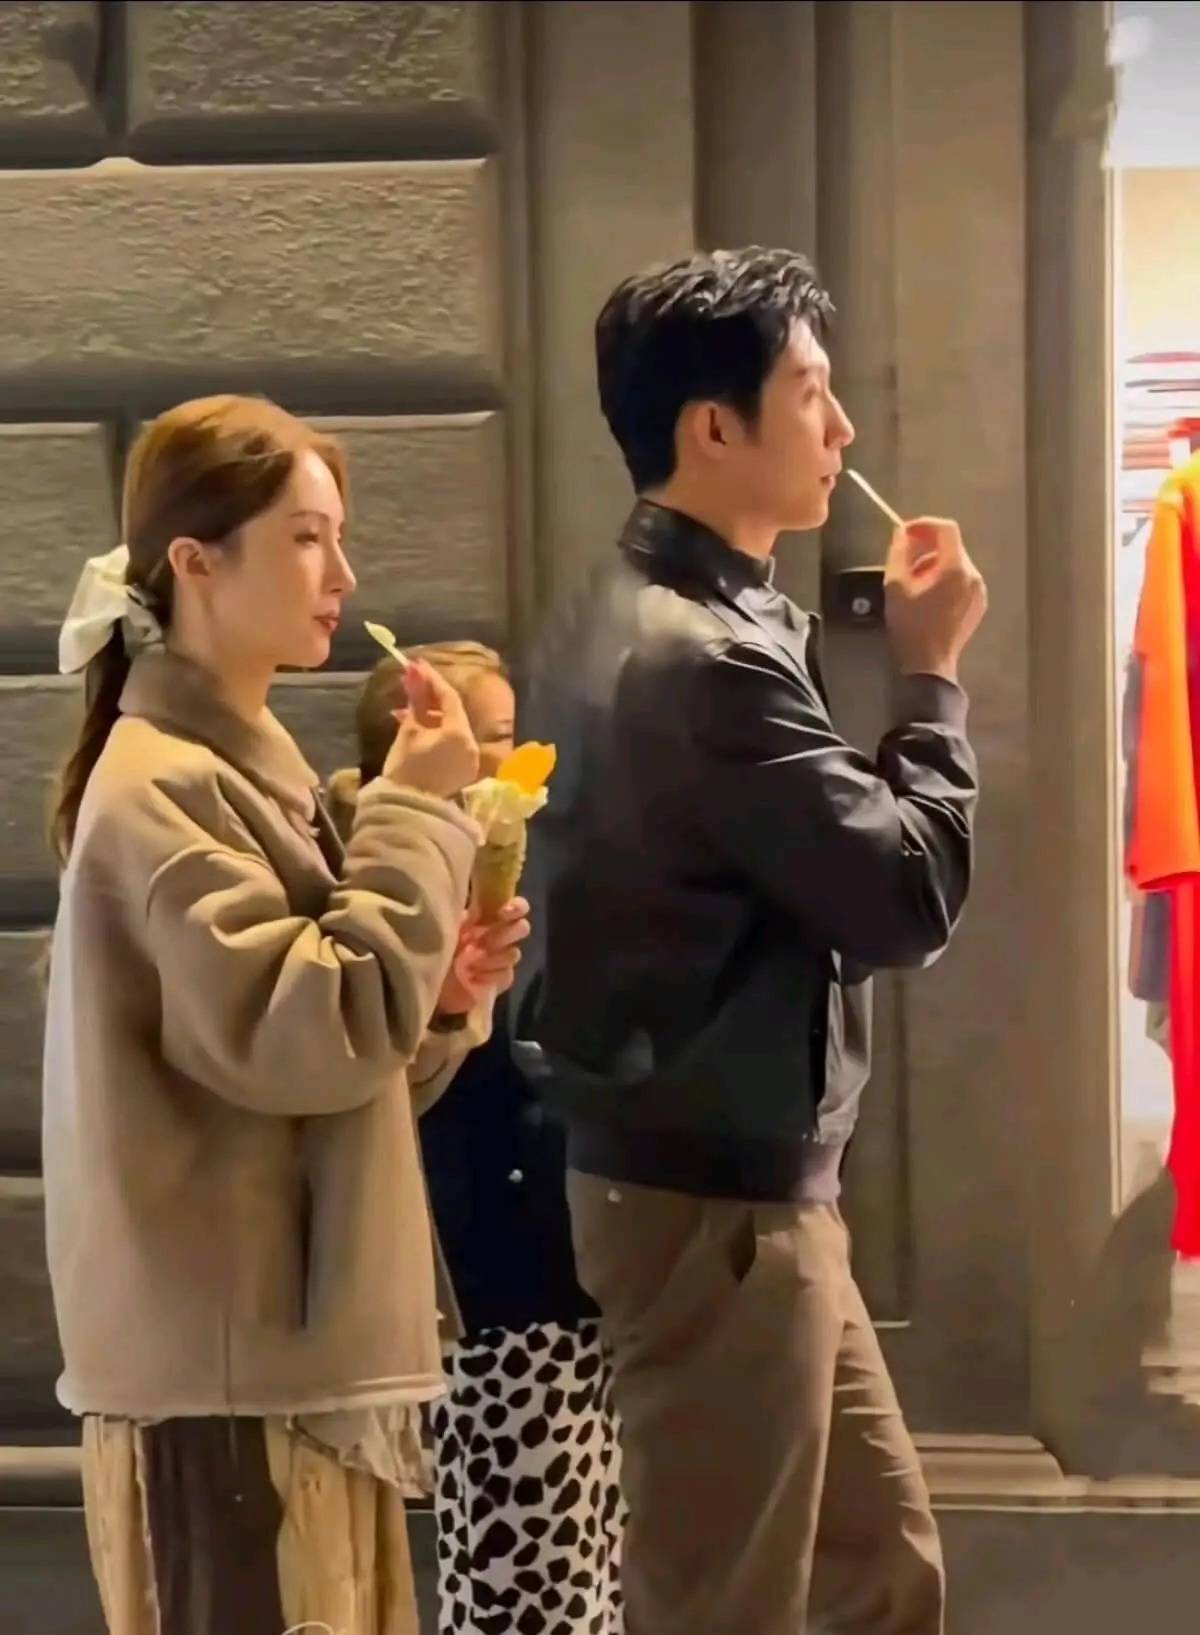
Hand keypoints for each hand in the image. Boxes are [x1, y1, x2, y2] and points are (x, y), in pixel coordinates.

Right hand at [384, 660, 479, 797]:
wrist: (404, 810)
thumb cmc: (404, 768)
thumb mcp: (409, 730)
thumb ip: (415, 699)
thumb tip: (414, 671)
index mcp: (460, 734)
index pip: (449, 698)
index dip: (432, 680)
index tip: (416, 666)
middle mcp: (472, 746)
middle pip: (453, 713)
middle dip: (431, 696)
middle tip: (411, 682)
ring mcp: (470, 760)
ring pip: (453, 728)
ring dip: (432, 715)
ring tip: (408, 706)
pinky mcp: (463, 771)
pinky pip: (453, 743)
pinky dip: (438, 732)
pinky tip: (418, 724)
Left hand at [436, 898, 530, 1015]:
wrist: (431, 983)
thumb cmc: (437, 949)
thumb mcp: (449, 927)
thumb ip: (468, 917)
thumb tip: (481, 907)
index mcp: (489, 918)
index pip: (518, 907)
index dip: (517, 907)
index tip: (503, 912)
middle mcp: (500, 936)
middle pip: (522, 928)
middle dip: (503, 935)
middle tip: (482, 942)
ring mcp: (502, 959)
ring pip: (513, 953)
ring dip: (491, 958)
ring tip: (469, 963)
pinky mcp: (501, 980)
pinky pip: (506, 974)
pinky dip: (489, 975)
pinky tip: (473, 977)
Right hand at [884, 518, 986, 682]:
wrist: (929, 665)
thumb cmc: (910, 626)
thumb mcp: (895, 587)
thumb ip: (898, 553)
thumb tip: (901, 533)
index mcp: (956, 569)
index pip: (947, 529)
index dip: (925, 525)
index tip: (906, 532)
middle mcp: (973, 576)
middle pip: (952, 547)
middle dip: (927, 548)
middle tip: (904, 560)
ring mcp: (979, 591)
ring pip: (957, 564)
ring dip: (935, 564)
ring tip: (914, 583)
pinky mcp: (978, 604)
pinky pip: (962, 580)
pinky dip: (945, 579)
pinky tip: (929, 596)